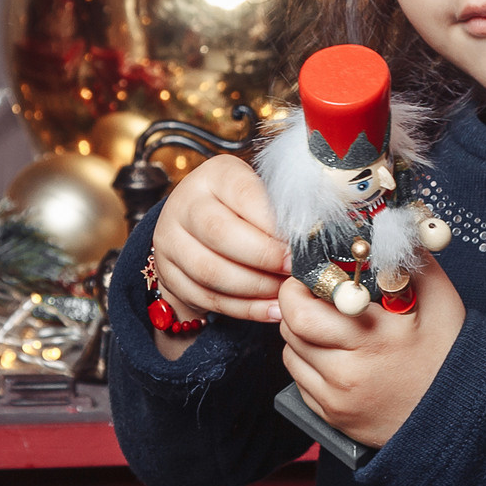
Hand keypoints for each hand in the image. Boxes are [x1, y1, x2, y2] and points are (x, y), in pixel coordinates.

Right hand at [149, 154, 288, 327]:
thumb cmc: (244, 210)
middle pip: (220, 233)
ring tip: (284, 292)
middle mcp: (184, 204)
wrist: (199, 229)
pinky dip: (244, 309)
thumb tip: (318, 237)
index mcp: (214, 176)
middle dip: (264, 257)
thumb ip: (282, 212)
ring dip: (255, 287)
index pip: (243, 195)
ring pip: (211, 271)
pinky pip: (207, 298)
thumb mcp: (261, 196)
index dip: (274, 223)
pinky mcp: (168, 274)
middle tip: (294, 270)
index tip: (300, 244)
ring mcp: (170, 241)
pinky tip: (272, 309)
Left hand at [279, 253, 462, 450]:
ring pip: (291, 355)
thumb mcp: (438, 298)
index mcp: (372, 339)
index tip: (310, 277)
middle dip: (297, 307)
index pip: (301, 310)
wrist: (461, 411)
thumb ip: (408, 259)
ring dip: (303, 335)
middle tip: (317, 298)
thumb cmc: (449, 351)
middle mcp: (349, 373)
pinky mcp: (334, 416)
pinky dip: (311, 364)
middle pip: (290, 330)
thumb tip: (384, 224)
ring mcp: (338, 399)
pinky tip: (338, 356)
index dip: (297, 287)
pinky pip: (301, 382)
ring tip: (333, 328)